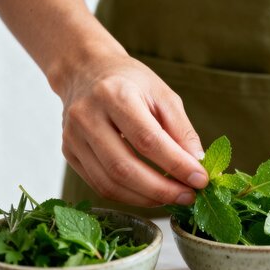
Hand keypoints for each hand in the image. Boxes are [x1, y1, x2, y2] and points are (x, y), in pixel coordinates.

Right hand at [56, 54, 207, 206]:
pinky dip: (129, 196)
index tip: (201, 180)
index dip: (176, 164)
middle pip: (124, 167)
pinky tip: (152, 195)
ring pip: (109, 183)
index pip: (148, 140)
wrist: (86, 71)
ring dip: (146, 198)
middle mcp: (87, 116)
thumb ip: (182, 130)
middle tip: (189, 197)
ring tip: (174, 198)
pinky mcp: (68, 153)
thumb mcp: (164, 96)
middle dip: (162, 189)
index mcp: (115, 95)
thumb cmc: (132, 82)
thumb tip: (198, 164)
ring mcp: (72, 137)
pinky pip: (99, 185)